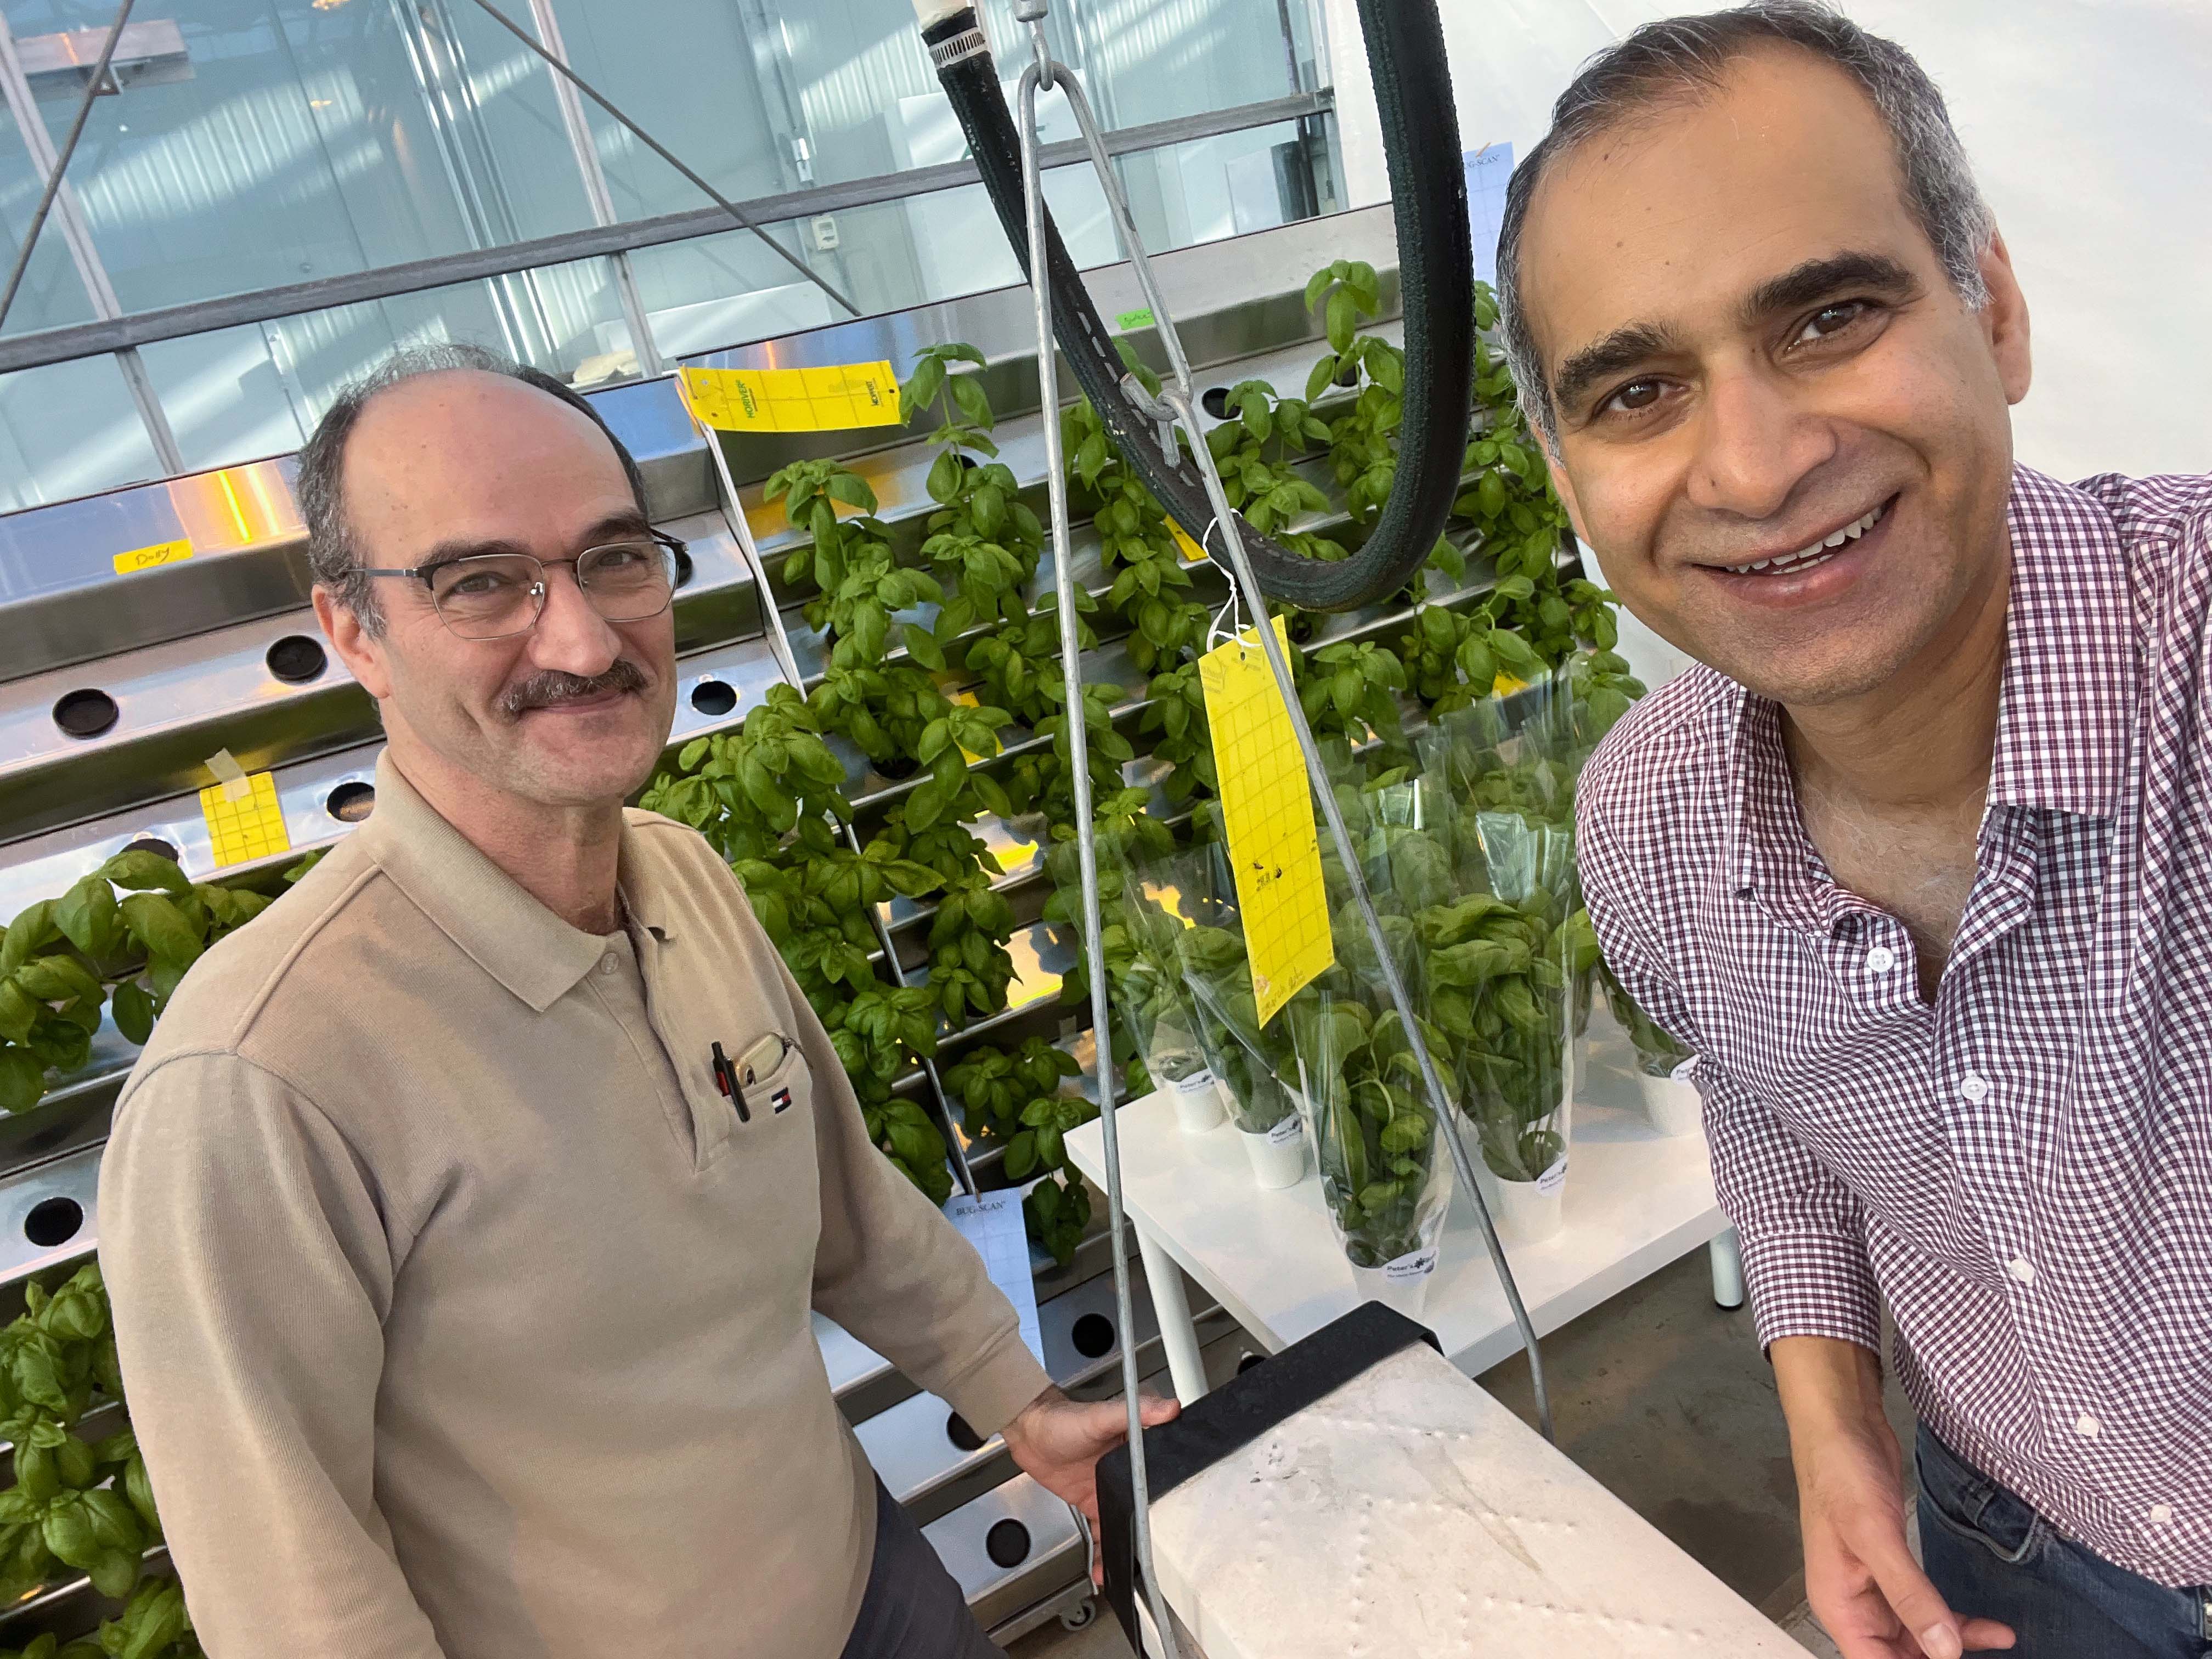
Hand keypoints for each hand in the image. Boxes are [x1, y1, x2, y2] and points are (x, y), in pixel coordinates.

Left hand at [1001, 1385, 1179, 1582]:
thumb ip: (1135, 1412)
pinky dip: (1104, 1549)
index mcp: (1137, 1449)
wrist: (1027, 1431)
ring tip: (1127, 1572)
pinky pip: (1102, 1530)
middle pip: (1146, 1508)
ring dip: (1126, 1547)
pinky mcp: (1090, 1501)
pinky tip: (1105, 1567)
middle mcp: (1127, 1472)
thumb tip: (1169, 1408)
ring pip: (1125, 1524)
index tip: (1178, 1527)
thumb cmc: (1063, 1417)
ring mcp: (1108, 1489)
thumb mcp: (1101, 1415)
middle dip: (1151, 1535)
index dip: (1171, 1504)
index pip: (1163, 1478)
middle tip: (1155, 1561)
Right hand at [1776, 1339, 2014, 1658]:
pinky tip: (1987, 1624)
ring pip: (1917, 1635)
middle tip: (1985, 1656)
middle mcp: (1853, 1601)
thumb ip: (1909, 1595)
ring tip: (2000, 1640)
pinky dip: (1955, 1619)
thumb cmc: (1841, 1473)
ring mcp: (1873, 1582)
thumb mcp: (1875, 1535)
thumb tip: (1945, 1652)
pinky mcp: (1893, 1563)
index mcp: (1837, 1604)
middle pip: (1898, 1656)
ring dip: (1955, 1643)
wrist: (1842, 1423)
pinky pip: (1926, 1607)